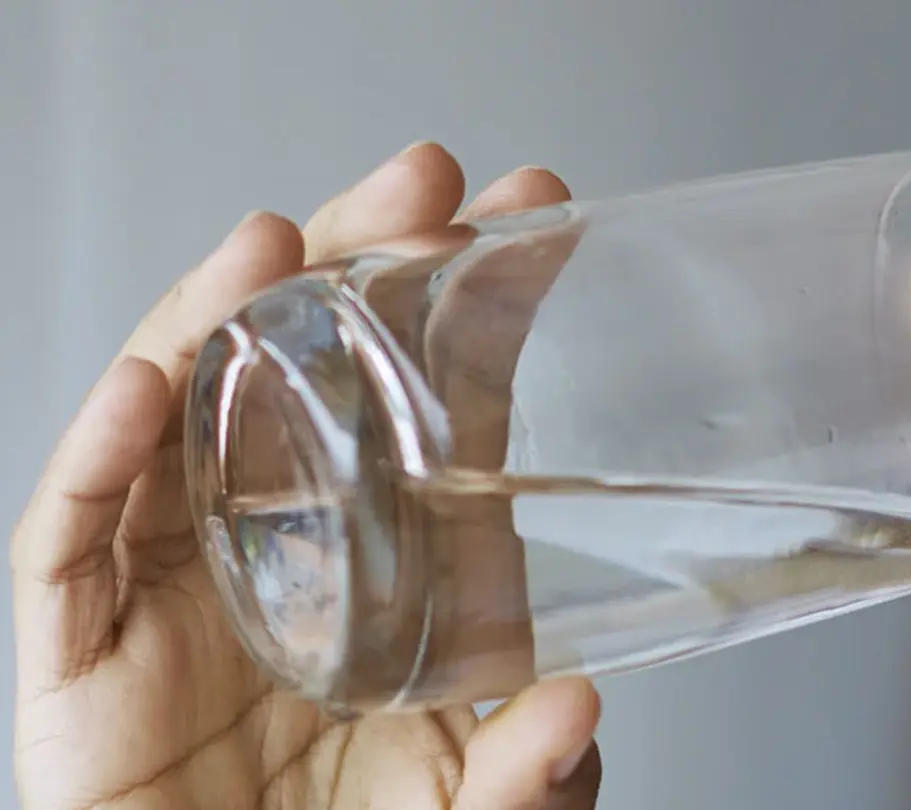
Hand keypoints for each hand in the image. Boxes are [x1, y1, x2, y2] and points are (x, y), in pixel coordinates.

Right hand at [12, 142, 603, 809]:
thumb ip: (531, 777)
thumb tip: (580, 710)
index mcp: (393, 565)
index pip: (435, 403)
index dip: (471, 307)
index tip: (531, 216)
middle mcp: (284, 544)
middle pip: (308, 369)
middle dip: (356, 262)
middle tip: (421, 180)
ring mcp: (176, 580)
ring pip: (182, 417)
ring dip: (217, 317)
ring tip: (275, 240)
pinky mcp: (80, 642)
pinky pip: (75, 537)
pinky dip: (102, 456)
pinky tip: (147, 383)